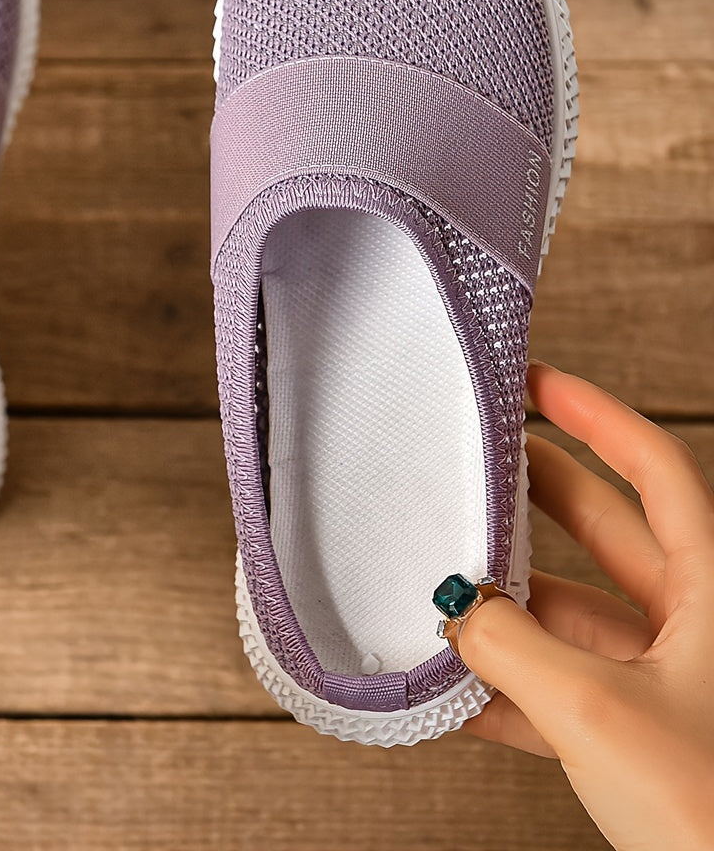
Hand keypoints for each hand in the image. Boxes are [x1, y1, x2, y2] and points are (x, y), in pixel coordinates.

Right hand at [454, 362, 713, 850]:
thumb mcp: (599, 712)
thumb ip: (511, 647)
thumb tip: (452, 609)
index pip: (656, 470)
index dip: (596, 415)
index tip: (536, 381)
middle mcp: (697, 627)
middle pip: (606, 531)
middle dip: (533, 495)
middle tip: (470, 461)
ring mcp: (671, 684)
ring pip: (573, 619)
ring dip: (505, 610)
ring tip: (434, 585)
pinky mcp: (643, 739)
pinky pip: (563, 693)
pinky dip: (507, 688)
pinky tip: (449, 688)